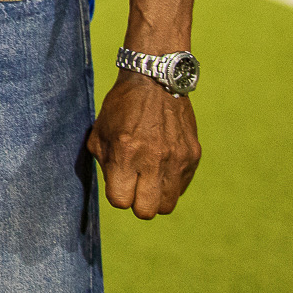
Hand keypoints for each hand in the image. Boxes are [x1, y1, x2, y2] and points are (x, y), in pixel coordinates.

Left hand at [86, 70, 200, 218]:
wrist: (156, 81)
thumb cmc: (121, 107)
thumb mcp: (99, 132)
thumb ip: (105, 164)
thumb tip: (116, 190)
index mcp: (125, 153)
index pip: (121, 201)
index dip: (117, 195)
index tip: (118, 183)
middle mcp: (153, 159)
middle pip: (147, 211)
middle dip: (138, 203)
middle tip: (135, 186)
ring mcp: (177, 159)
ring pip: (168, 205)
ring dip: (156, 197)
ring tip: (149, 178)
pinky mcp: (193, 156)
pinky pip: (181, 187)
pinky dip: (171, 183)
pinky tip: (162, 164)